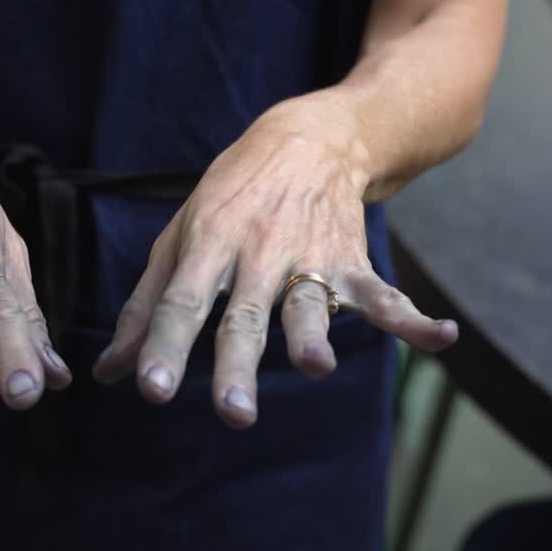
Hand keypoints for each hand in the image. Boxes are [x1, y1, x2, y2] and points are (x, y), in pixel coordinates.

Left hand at [91, 99, 456, 427]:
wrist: (309, 138)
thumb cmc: (230, 197)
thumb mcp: (179, 237)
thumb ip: (145, 308)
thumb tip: (109, 373)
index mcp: (208, 246)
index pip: (181, 301)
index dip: (164, 344)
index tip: (150, 389)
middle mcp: (256, 253)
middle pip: (244, 316)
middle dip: (238, 364)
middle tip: (233, 412)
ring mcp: (309, 256)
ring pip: (309, 304)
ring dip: (314, 335)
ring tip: (316, 366)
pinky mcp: (352, 260)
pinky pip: (385, 294)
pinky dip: (415, 318)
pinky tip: (442, 337)